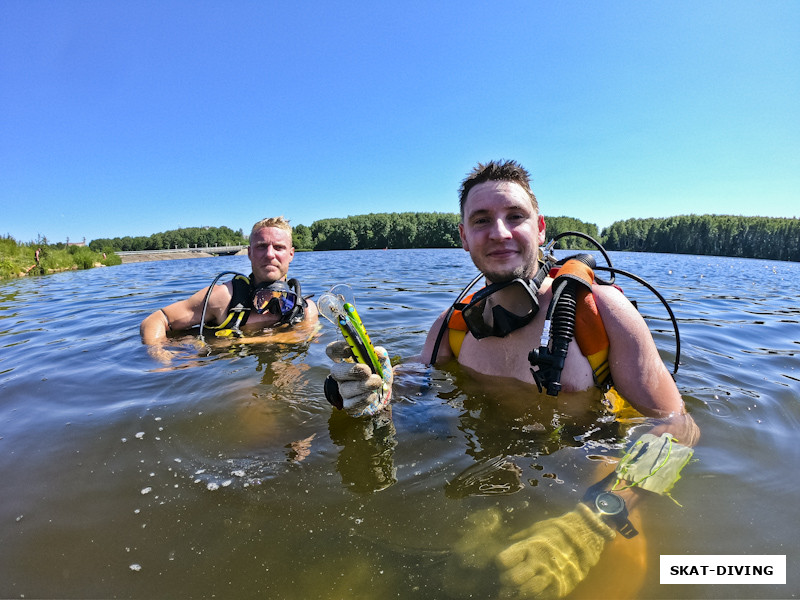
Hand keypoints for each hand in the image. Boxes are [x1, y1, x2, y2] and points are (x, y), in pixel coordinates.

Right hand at [325, 340, 392, 416]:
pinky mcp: (349, 406)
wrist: (385, 395)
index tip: (350, 350)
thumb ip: (379, 356)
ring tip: (377, 382)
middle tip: (367, 370)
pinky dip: (363, 399)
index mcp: (347, 360)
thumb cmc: (380, 374)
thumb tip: (376, 351)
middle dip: (351, 370)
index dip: (338, 348)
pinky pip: (351, 404)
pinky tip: (373, 395)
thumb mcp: (382, 363)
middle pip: (335, 371)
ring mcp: (343, 391)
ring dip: (362, 385)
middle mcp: (341, 376)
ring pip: (345, 389)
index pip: (332, 351)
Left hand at [495, 504, 614, 598]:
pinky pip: (541, 598)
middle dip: (505, 582)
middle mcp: (538, 562)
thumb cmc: (558, 531)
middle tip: (505, 582)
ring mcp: (549, 576)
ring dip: (516, 595)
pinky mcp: (559, 588)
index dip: (500, 564)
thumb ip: (520, 537)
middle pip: (512, 579)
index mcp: (530, 546)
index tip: (502, 564)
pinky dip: (531, 598)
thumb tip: (506, 540)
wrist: (587, 538)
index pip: (504, 560)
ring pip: (525, 592)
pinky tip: (528, 595)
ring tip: (513, 593)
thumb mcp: (537, 528)